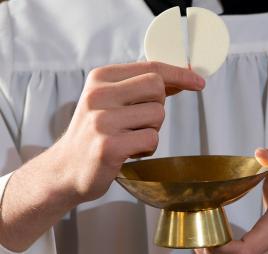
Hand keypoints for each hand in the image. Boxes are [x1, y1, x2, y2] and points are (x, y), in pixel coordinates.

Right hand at [0, 62, 204, 251]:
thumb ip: (141, 88)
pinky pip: (152, 139)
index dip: (179, 73)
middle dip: (158, 106)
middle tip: (140, 121)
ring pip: (157, 114)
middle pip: (157, 87)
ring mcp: (102, 121)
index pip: (151, 67)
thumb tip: (181, 79)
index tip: (198, 82)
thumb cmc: (96, 133)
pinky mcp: (109, 146)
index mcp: (100, 78)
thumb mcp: (111, 101)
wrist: (66, 169)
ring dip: (152, 129)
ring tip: (130, 138)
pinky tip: (129, 152)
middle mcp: (98, 95)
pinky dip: (148, 148)